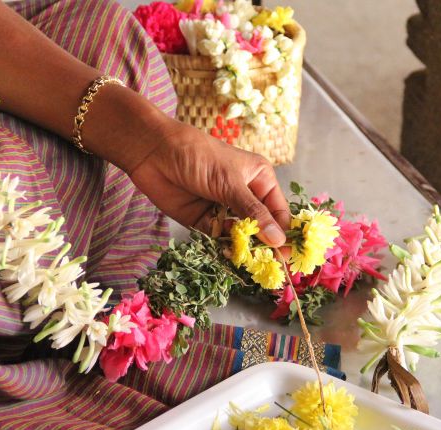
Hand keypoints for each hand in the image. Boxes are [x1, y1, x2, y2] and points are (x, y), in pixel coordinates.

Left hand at [126, 117, 289, 246]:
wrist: (153, 153)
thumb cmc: (199, 156)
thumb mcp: (231, 183)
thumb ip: (253, 213)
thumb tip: (278, 239)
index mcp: (260, 180)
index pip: (278, 212)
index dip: (283, 233)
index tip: (286, 255)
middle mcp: (245, 196)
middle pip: (261, 228)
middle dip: (264, 244)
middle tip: (267, 264)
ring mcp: (225, 209)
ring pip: (241, 236)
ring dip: (243, 247)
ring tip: (245, 259)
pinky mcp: (205, 221)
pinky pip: (220, 239)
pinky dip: (223, 247)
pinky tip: (226, 251)